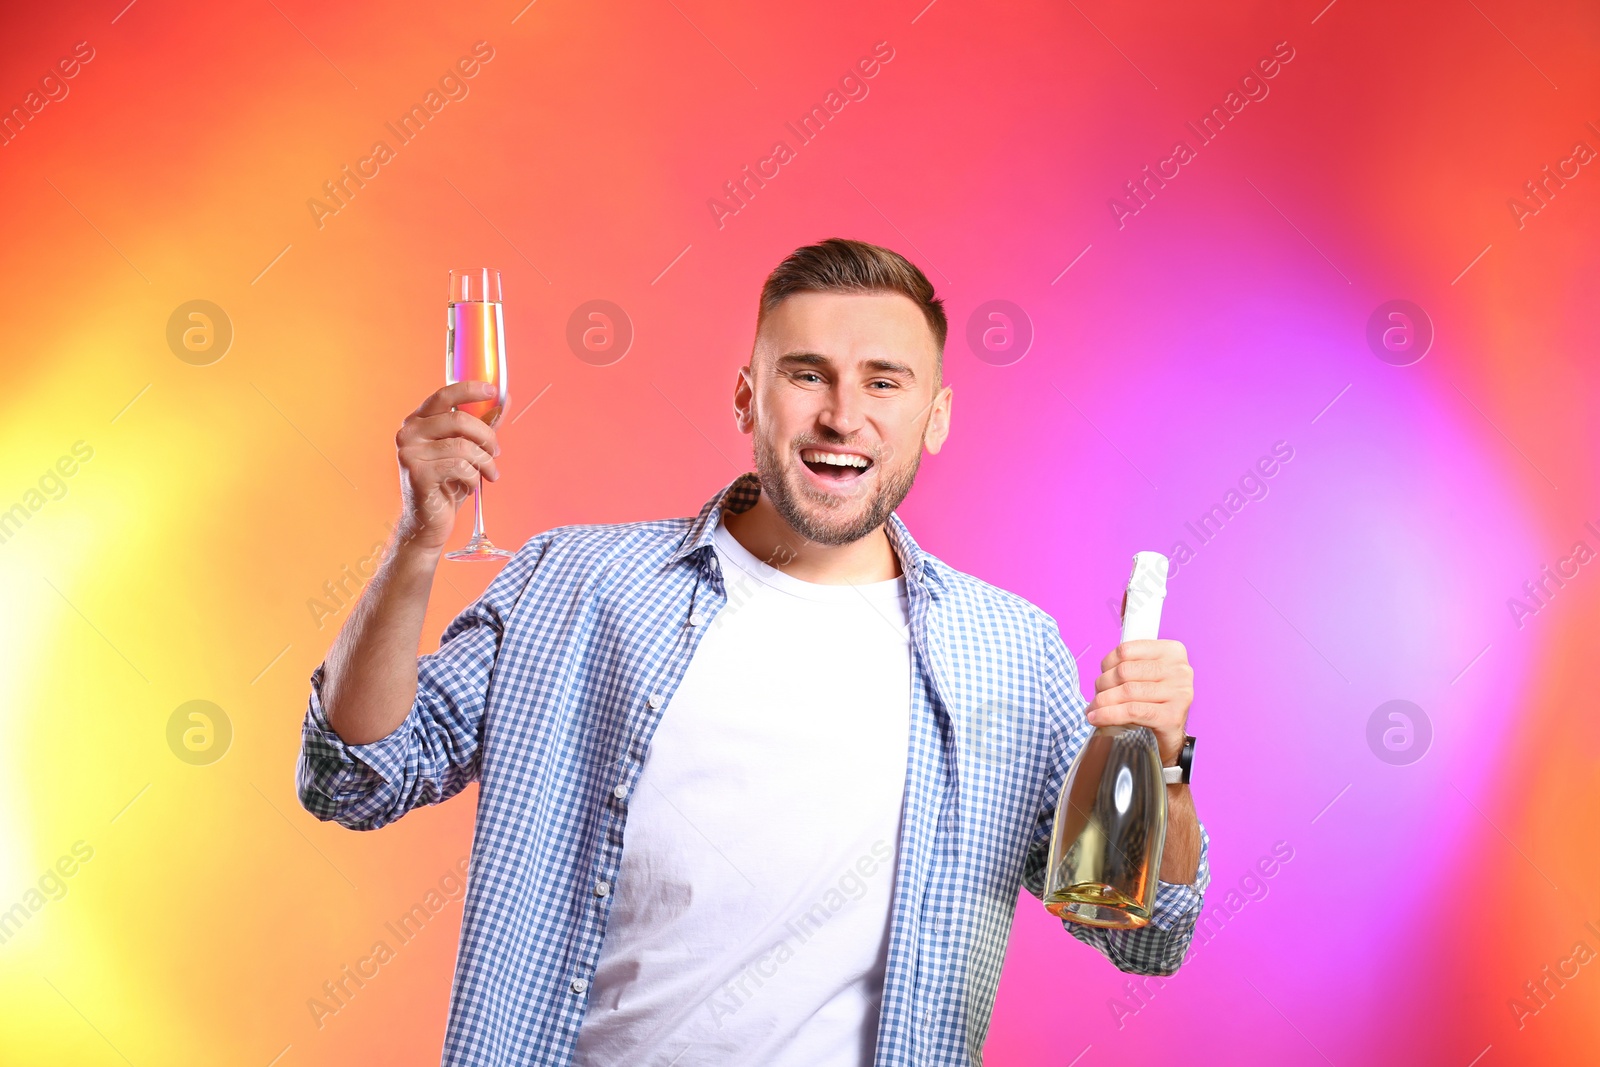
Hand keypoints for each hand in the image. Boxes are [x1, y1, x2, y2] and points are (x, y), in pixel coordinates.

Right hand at [394, 381, 501, 552]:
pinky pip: (460, 467)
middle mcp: (408, 433)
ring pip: (463, 446)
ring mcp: (409, 453)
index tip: (492, 390)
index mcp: (418, 421)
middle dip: (487, 436)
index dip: (469, 389)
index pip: (444, 396)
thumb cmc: (447, 484)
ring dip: (485, 462)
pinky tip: (470, 486)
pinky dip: (474, 478)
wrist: (427, 522)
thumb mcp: (465, 451)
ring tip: (488, 474)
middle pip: (459, 420)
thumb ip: (481, 425)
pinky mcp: (417, 474)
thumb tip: (504, 401)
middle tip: (496, 452)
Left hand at [1084, 639, 1193, 769]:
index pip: (1127, 650)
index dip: (1107, 663)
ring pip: (1127, 692)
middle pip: (1125, 671)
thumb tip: (1100, 673)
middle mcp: (1179, 670)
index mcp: (1172, 651)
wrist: (1171, 732)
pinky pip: (1132, 712)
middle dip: (1102, 685)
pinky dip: (1109, 715)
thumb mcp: (1147, 674)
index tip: (1101, 674)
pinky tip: (1097, 718)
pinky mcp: (1172, 716)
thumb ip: (1129, 664)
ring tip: (1093, 709)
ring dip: (1102, 702)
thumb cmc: (1155, 699)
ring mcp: (1178, 693)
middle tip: (1096, 697)